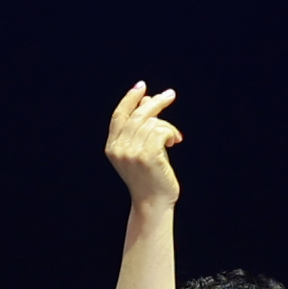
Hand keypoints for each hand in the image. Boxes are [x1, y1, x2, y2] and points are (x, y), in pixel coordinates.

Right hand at [105, 80, 182, 210]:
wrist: (153, 203)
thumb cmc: (149, 176)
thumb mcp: (141, 149)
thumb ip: (140, 127)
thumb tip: (147, 99)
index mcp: (112, 146)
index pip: (119, 116)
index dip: (129, 99)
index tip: (141, 86)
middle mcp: (119, 148)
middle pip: (138, 115)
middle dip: (156, 103)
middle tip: (170, 95)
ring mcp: (132, 152)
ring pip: (152, 123)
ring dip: (167, 127)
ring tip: (174, 138)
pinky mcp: (147, 156)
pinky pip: (161, 131)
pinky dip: (171, 132)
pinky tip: (175, 141)